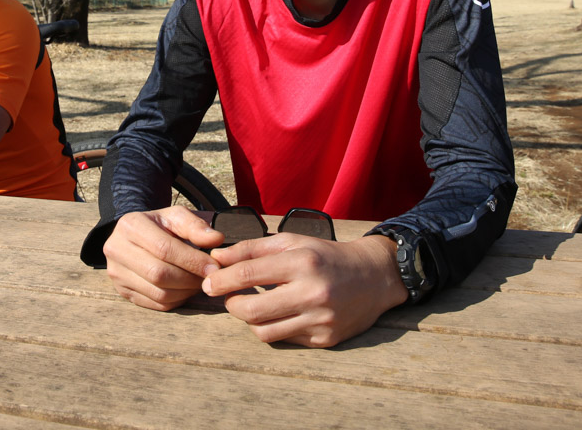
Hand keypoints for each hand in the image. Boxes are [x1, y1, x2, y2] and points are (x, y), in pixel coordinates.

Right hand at [103, 206, 223, 310]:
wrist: (134, 236)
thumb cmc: (159, 226)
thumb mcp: (175, 216)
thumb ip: (195, 226)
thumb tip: (215, 239)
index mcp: (130, 225)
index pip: (164, 249)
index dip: (192, 260)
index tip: (214, 266)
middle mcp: (116, 250)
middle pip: (159, 274)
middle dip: (190, 279)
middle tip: (210, 278)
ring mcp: (116, 273)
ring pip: (158, 292)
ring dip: (185, 292)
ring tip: (199, 282)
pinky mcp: (122, 291)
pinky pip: (155, 304)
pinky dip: (176, 300)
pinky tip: (185, 289)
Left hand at [203, 233, 407, 347]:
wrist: (373, 277)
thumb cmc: (325, 256)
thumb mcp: (292, 242)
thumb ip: (252, 249)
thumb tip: (216, 258)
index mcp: (302, 262)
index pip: (248, 274)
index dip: (221, 280)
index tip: (208, 283)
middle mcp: (312, 293)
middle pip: (251, 310)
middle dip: (231, 304)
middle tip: (228, 297)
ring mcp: (320, 320)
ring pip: (264, 331)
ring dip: (249, 320)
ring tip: (251, 306)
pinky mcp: (325, 339)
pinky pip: (284, 340)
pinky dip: (273, 328)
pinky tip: (277, 314)